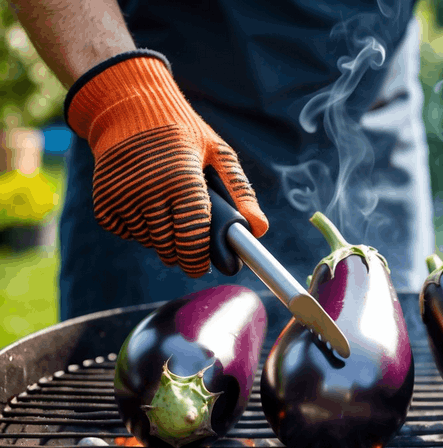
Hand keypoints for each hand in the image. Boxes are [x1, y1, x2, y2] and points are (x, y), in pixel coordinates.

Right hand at [65, 51, 267, 276]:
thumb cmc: (183, 131)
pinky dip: (136, 228)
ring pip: (148, 241)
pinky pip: (125, 231)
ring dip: (160, 238)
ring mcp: (123, 196)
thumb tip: (259, 230)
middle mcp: (149, 190)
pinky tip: (146, 206)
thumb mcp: (218, 153)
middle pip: (169, 247)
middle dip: (182, 251)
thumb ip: (241, 192)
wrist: (128, 106)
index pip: (192, 237)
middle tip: (190, 242)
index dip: (198, 259)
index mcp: (182, 179)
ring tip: (168, 213)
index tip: (202, 266)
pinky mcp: (104, 200)